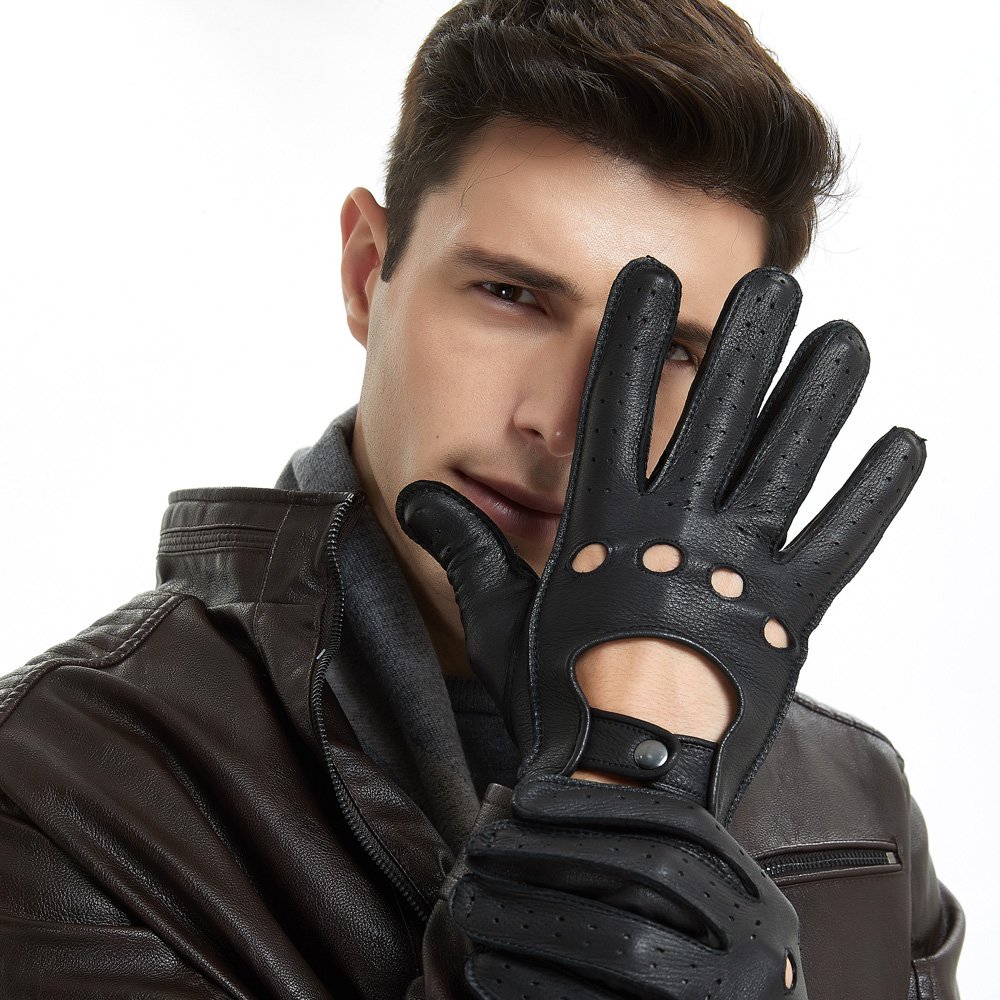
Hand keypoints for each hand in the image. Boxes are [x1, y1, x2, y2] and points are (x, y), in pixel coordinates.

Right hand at [397, 258, 923, 820]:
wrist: (626, 783)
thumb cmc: (559, 701)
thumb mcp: (498, 614)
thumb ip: (464, 545)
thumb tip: (418, 496)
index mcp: (605, 521)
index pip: (618, 401)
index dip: (635, 332)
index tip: (655, 275)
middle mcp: (677, 526)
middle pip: (718, 410)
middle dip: (746, 340)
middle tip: (774, 282)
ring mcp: (740, 566)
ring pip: (788, 458)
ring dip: (820, 394)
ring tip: (847, 337)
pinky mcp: (789, 611)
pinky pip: (842, 540)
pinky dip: (876, 492)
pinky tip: (907, 444)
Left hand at [451, 775, 805, 999]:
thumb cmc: (699, 993)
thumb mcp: (708, 936)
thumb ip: (663, 887)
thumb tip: (550, 819)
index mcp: (762, 907)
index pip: (681, 826)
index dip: (600, 805)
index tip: (525, 796)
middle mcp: (762, 955)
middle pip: (647, 873)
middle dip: (556, 850)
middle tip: (483, 845)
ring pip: (621, 943)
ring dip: (531, 916)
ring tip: (469, 903)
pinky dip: (530, 987)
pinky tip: (484, 970)